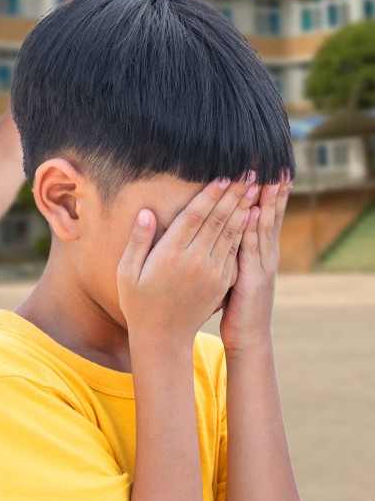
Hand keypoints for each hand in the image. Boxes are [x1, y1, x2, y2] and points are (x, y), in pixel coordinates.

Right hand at [117, 176, 257, 345]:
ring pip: (232, 233)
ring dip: (244, 207)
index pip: (195, 217)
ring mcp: (212, 272)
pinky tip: (251, 216)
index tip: (223, 175)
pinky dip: (245, 230)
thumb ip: (138, 241)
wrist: (162, 336)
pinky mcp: (222, 282)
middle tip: (249, 172)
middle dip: (235, 194)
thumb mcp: (126, 272)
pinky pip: (235, 251)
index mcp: (170, 255)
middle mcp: (195, 261)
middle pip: (219, 220)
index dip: (210, 194)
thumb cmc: (138, 301)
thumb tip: (147, 213)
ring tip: (255, 187)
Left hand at [220, 171, 291, 353]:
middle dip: (270, 190)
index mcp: (258, 252)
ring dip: (266, 202)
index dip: (266, 193)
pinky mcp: (253, 279)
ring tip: (267, 177)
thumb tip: (226, 229)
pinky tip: (254, 212)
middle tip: (273, 163)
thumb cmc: (236, 306)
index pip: (262, 215)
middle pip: (268, 215)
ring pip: (262, 228)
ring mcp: (261, 266)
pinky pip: (251, 249)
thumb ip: (233, 250)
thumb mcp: (236, 273)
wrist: (248, 337)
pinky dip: (254, 230)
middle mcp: (264, 255)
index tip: (266, 168)